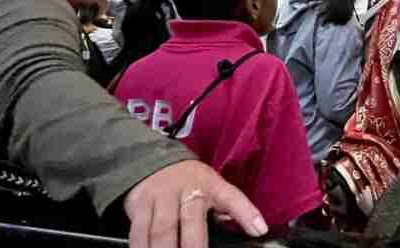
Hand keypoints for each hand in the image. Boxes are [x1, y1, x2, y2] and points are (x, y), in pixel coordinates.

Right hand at [124, 160, 267, 247]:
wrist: (151, 160)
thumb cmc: (189, 182)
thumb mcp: (211, 187)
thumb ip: (225, 208)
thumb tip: (252, 228)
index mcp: (211, 185)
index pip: (232, 197)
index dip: (246, 213)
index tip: (259, 230)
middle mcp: (187, 189)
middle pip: (191, 222)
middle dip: (194, 247)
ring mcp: (162, 195)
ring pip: (163, 230)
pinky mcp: (140, 203)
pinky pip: (139, 231)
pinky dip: (141, 246)